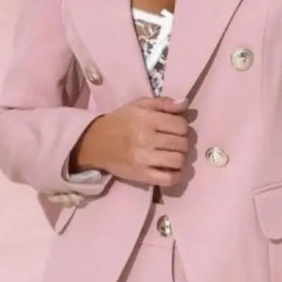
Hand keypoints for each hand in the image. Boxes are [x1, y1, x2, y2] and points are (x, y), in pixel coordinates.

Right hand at [71, 95, 189, 185]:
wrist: (96, 143)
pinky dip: (176, 175)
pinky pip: (169, 179)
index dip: (182, 127)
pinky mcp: (142, 175)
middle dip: (182, 142)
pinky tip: (172, 169)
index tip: (175, 129)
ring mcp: (144, 159)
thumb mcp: (139, 105)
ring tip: (173, 155)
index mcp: (147, 119)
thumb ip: (163, 103)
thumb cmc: (121, 122)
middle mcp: (146, 138)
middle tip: (175, 143)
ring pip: (178, 160)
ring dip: (180, 158)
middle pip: (182, 143)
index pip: (181, 125)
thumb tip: (185, 103)